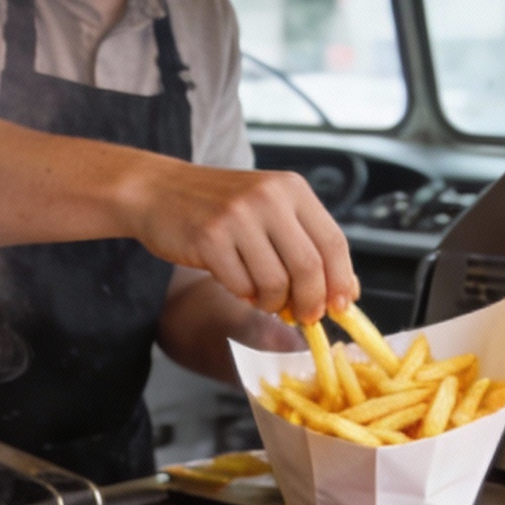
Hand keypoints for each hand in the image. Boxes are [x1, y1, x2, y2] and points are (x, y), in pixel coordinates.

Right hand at [124, 163, 356, 321]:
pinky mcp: (209, 239)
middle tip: (306, 316)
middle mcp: (268, 198)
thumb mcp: (268, 210)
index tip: (341, 306)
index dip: (342, 280)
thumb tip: (345, 290)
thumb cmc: (218, 207)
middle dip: (312, 302)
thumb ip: (304, 242)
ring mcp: (237, 217)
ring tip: (264, 298)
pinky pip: (241, 286)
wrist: (159, 191)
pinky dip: (245, 295)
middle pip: (309, 267)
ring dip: (274, 303)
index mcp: (291, 188)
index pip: (333, 241)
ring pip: (276, 282)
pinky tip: (239, 286)